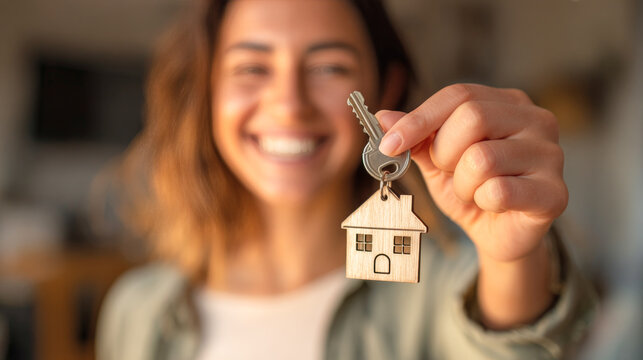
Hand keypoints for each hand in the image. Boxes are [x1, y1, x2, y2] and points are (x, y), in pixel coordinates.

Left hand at [377, 84, 567, 262]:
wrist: (497, 234)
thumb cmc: (470, 189)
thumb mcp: (437, 160)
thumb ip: (416, 138)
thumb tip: (383, 117)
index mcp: (507, 103)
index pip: (458, 94)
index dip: (419, 119)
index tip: (389, 144)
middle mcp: (536, 120)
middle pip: (472, 117)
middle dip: (445, 153)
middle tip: (449, 173)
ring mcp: (551, 155)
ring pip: (482, 159)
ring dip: (463, 185)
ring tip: (474, 192)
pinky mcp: (555, 193)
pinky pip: (499, 191)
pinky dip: (482, 203)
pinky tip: (492, 206)